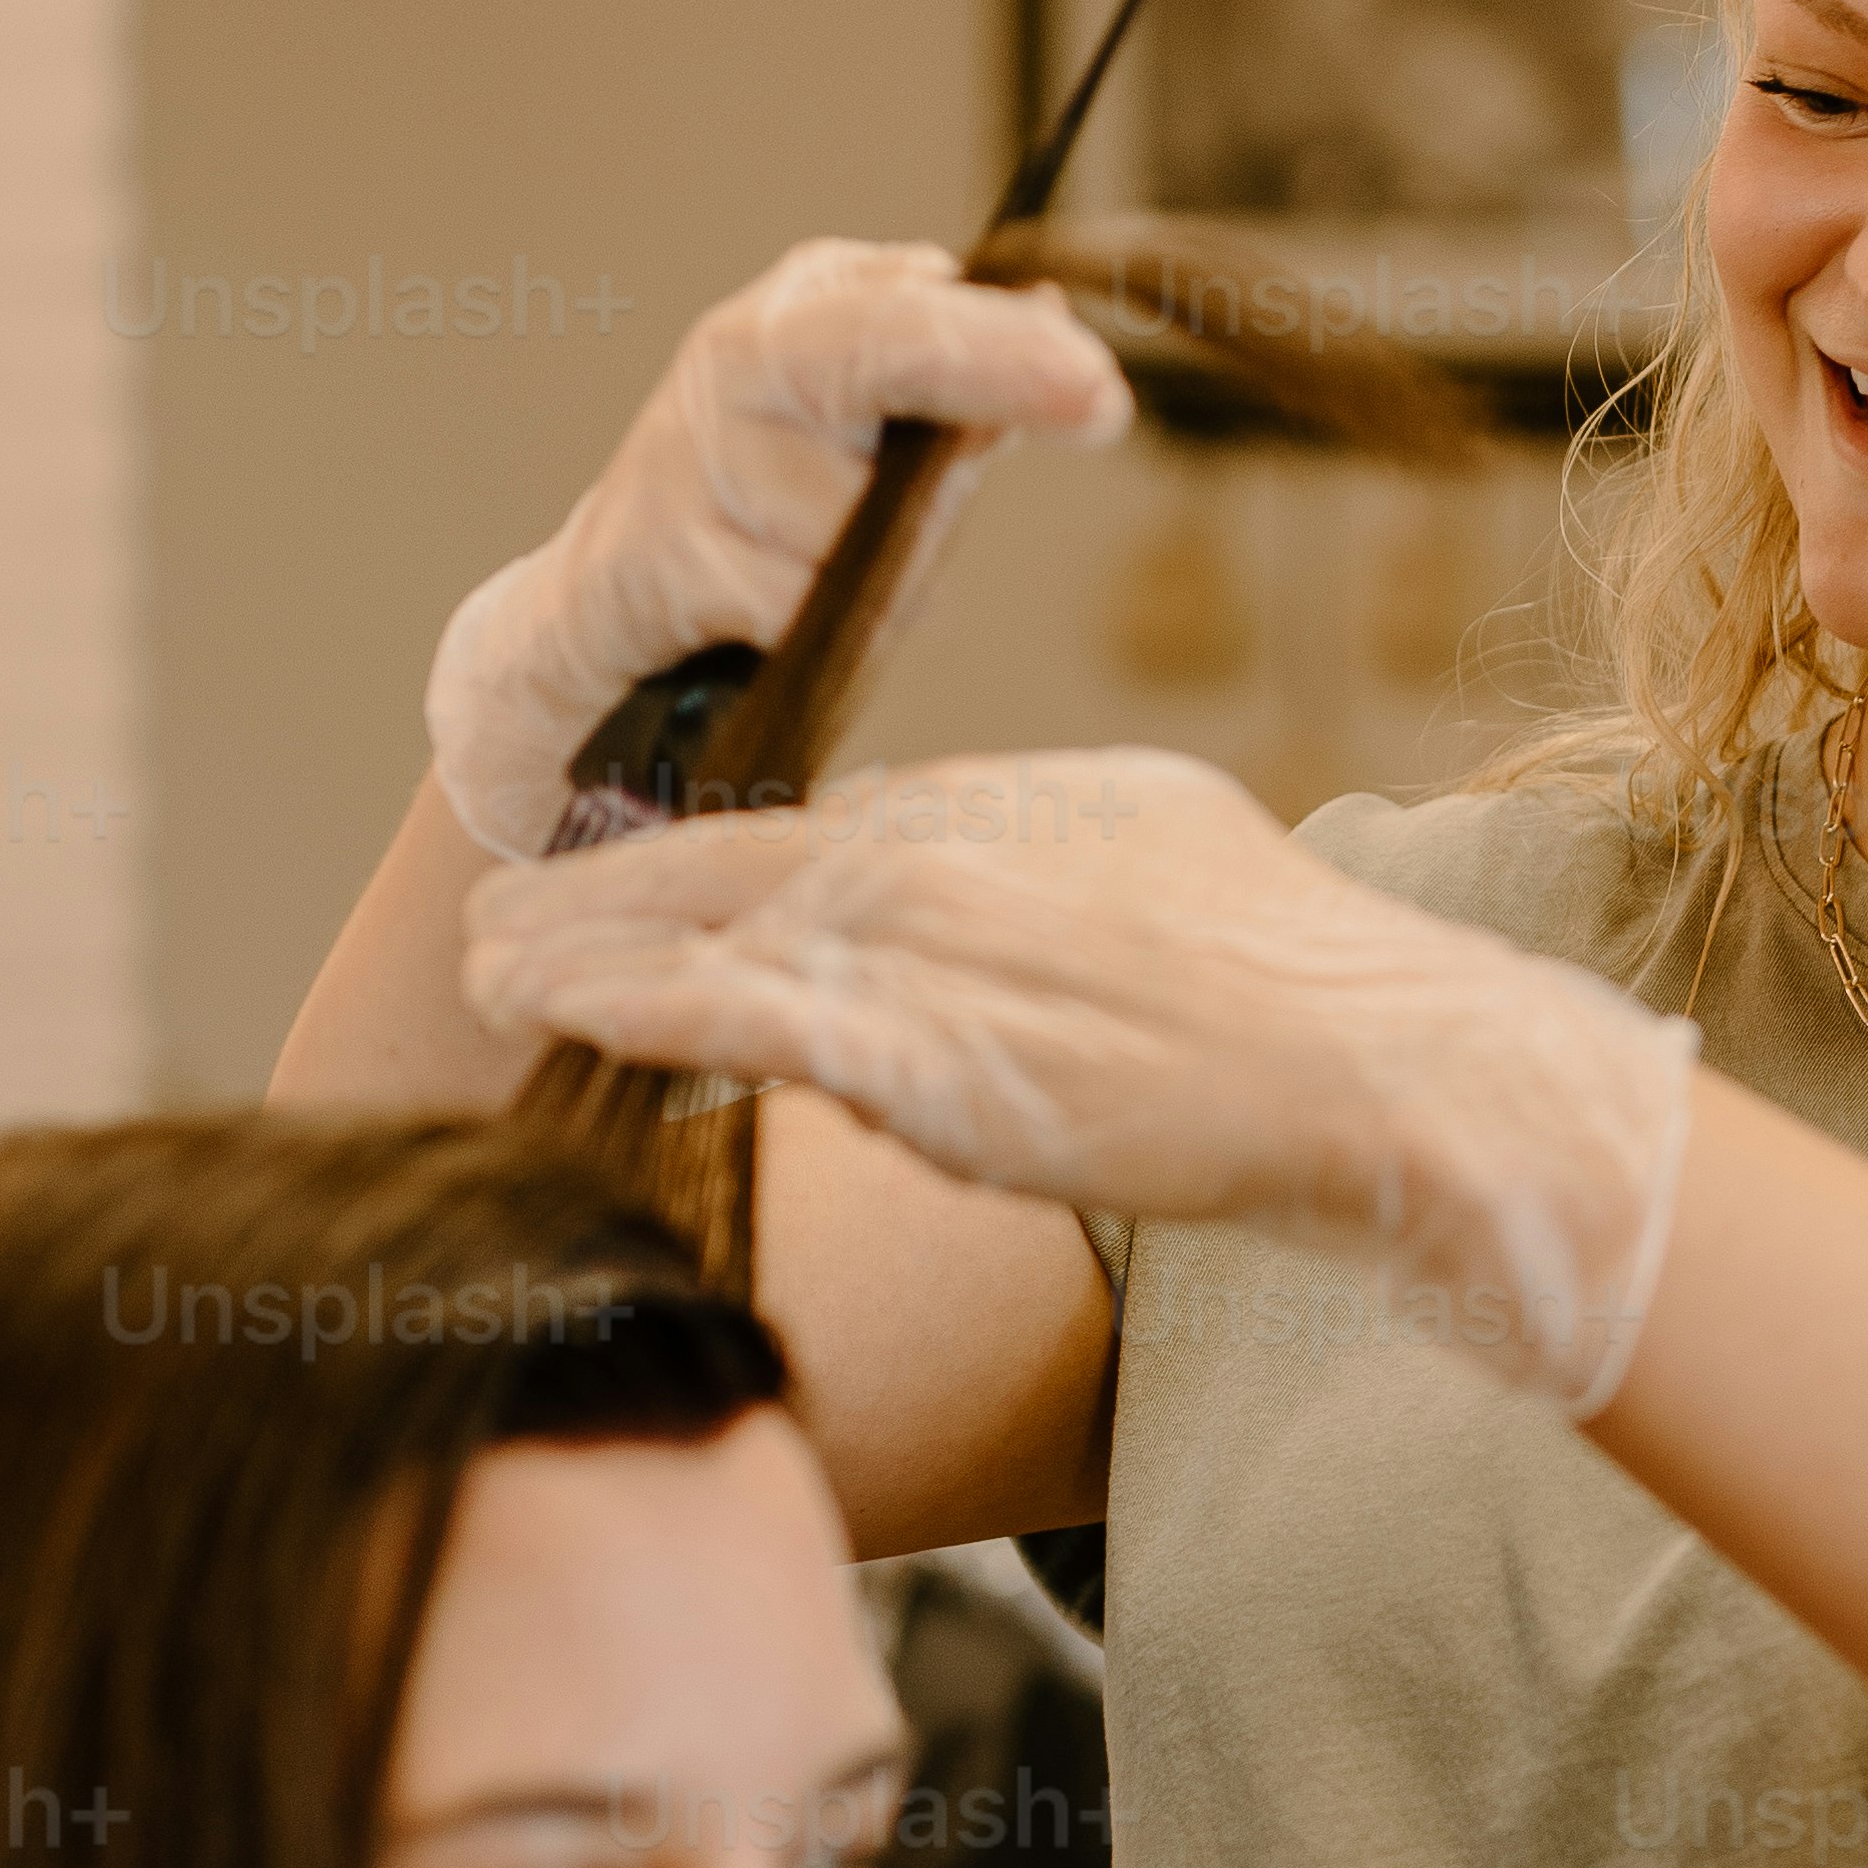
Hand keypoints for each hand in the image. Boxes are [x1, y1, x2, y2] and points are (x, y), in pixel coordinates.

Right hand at [422, 244, 1131, 863]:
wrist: (602, 607)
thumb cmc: (765, 512)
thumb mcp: (871, 436)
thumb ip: (956, 385)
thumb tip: (1054, 320)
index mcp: (801, 313)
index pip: (915, 305)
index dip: (1013, 339)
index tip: (1104, 381)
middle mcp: (741, 360)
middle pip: (882, 354)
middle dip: (994, 371)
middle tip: (1099, 399)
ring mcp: (695, 457)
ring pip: (855, 524)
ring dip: (885, 575)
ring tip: (832, 579)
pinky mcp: (662, 561)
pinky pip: (796, 609)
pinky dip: (818, 631)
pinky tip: (780, 620)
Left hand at [458, 754, 1696, 1423]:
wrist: (1378, 1065)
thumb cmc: (1305, 994)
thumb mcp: (1170, 859)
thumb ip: (1065, 863)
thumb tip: (1009, 878)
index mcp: (1011, 803)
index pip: (825, 826)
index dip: (708, 859)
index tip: (631, 878)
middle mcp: (949, 853)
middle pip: (736, 857)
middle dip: (607, 886)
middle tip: (503, 912)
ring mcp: (928, 948)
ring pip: (709, 929)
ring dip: (580, 947)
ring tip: (489, 969)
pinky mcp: (919, 1050)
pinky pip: (735, 1019)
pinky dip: (631, 1007)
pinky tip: (555, 1013)